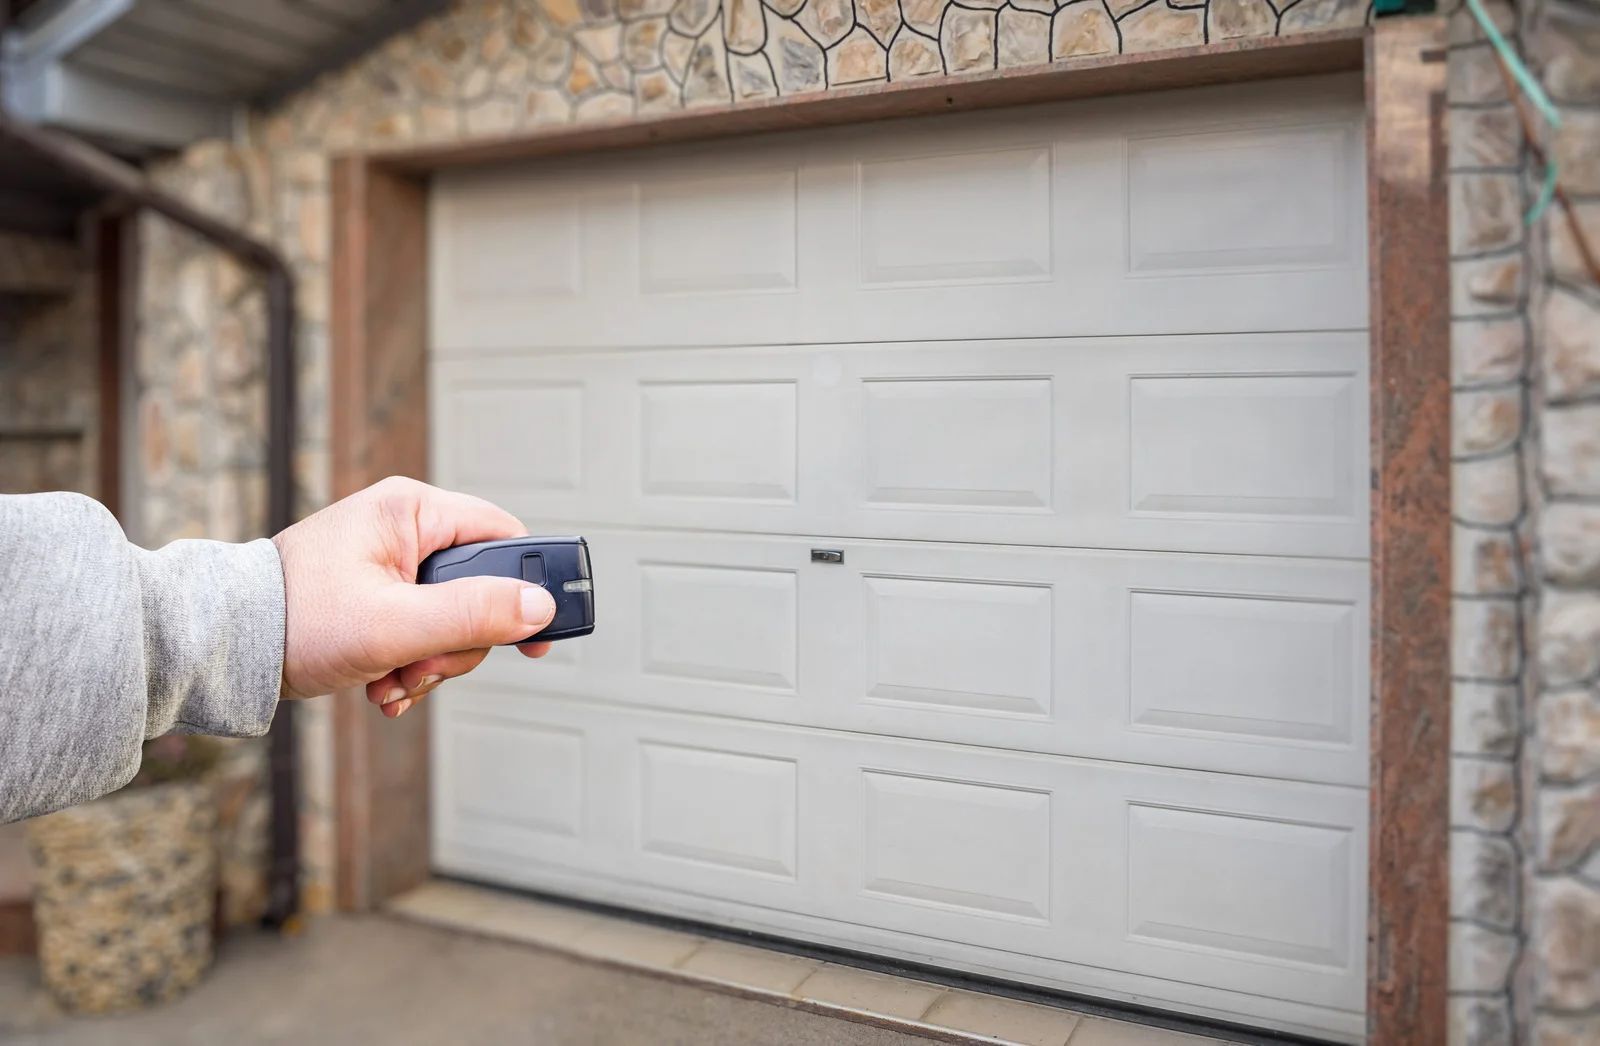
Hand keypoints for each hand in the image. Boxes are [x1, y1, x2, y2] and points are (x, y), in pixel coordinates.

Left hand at [271, 476, 554, 717]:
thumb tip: (539, 607)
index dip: (528, 587)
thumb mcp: (395, 624)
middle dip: (458, 643)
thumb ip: (473, 614)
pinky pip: (423, 631)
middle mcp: (404, 528)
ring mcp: (390, 563)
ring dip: (432, 663)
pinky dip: (410, 664)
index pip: (503, 537)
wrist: (223, 648)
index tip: (536, 637)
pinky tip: (383, 683)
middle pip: (480, 589)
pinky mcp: (378, 594)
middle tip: (423, 666)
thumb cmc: (293, 620)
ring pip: (453, 619)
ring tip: (393, 679)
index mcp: (411, 510)